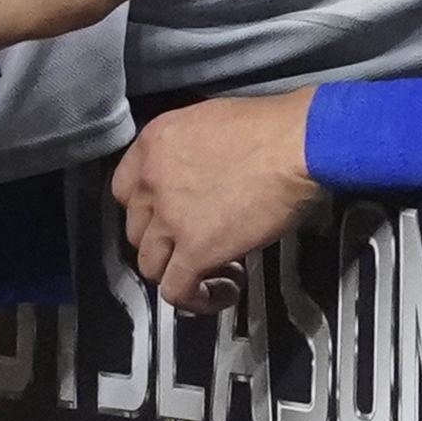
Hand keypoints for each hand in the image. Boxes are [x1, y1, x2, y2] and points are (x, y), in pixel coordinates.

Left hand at [113, 89, 316, 311]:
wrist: (296, 145)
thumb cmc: (271, 128)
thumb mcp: (208, 122)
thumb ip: (187, 152)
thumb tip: (196, 177)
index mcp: (154, 144)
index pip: (124, 190)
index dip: (148, 210)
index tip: (168, 217)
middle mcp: (151, 180)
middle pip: (137, 229)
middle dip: (165, 241)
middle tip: (198, 241)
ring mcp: (170, 218)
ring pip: (151, 263)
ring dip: (178, 271)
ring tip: (216, 268)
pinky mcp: (196, 249)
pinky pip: (176, 290)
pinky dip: (195, 298)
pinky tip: (220, 291)